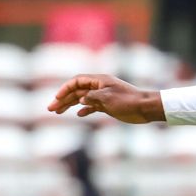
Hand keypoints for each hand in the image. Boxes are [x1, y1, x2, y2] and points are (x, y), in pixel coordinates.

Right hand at [47, 74, 163, 122]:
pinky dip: (84, 110)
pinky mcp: (107, 105)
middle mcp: (99, 87)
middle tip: (50, 108)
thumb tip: (80, 100)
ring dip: (70, 105)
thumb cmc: (128, 101)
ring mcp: (102, 96)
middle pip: (76, 91)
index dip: (64, 89)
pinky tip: (78, 114)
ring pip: (82, 99)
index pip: (76, 82)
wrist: (145, 107)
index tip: (57, 99)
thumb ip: (92, 98)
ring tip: (58, 112)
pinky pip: (92, 106)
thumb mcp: (108, 98)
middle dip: (63, 99)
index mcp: (98, 81)